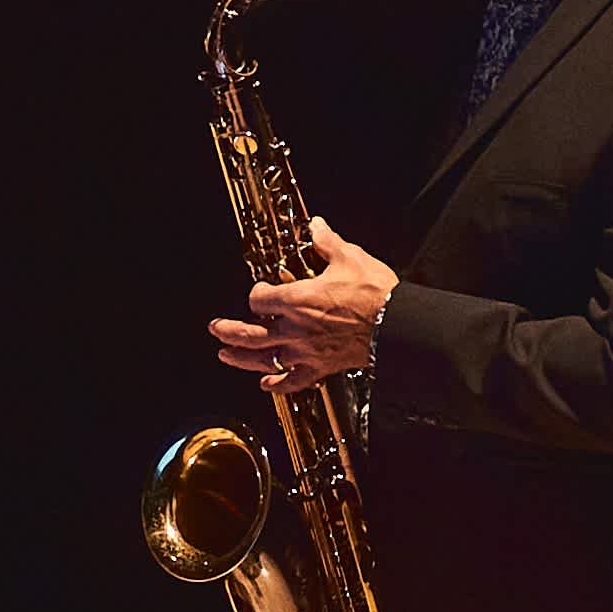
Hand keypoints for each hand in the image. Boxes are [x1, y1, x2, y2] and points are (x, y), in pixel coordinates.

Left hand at [210, 211, 393, 382]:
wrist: (398, 325)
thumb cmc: (375, 293)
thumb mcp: (350, 257)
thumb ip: (327, 242)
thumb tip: (316, 226)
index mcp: (298, 299)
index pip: (259, 298)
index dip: (255, 293)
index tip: (260, 290)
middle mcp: (296, 328)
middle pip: (250, 334)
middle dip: (228, 330)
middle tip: (215, 328)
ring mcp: (306, 351)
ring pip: (264, 360)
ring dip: (241, 358)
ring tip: (225, 355)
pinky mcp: (321, 367)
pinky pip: (293, 382)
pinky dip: (277, 385)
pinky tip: (266, 384)